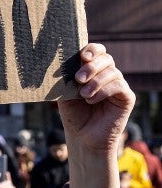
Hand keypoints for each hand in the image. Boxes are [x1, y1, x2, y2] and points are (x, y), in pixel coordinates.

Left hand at [58, 44, 133, 187]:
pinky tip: (91, 100)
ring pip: (112, 72)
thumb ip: (67, 77)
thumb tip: (61, 62)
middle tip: (79, 78)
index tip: (82, 56)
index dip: (92, 49)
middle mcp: (107, 75)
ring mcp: (118, 85)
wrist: (82, 137)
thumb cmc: (73, 115)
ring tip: (83, 95)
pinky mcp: (126, 97)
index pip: (96, 52)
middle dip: (92, 66)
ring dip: (95, 82)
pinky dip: (103, 90)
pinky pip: (118, 85)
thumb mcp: (65, 93)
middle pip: (106, 58)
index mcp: (92, 71)